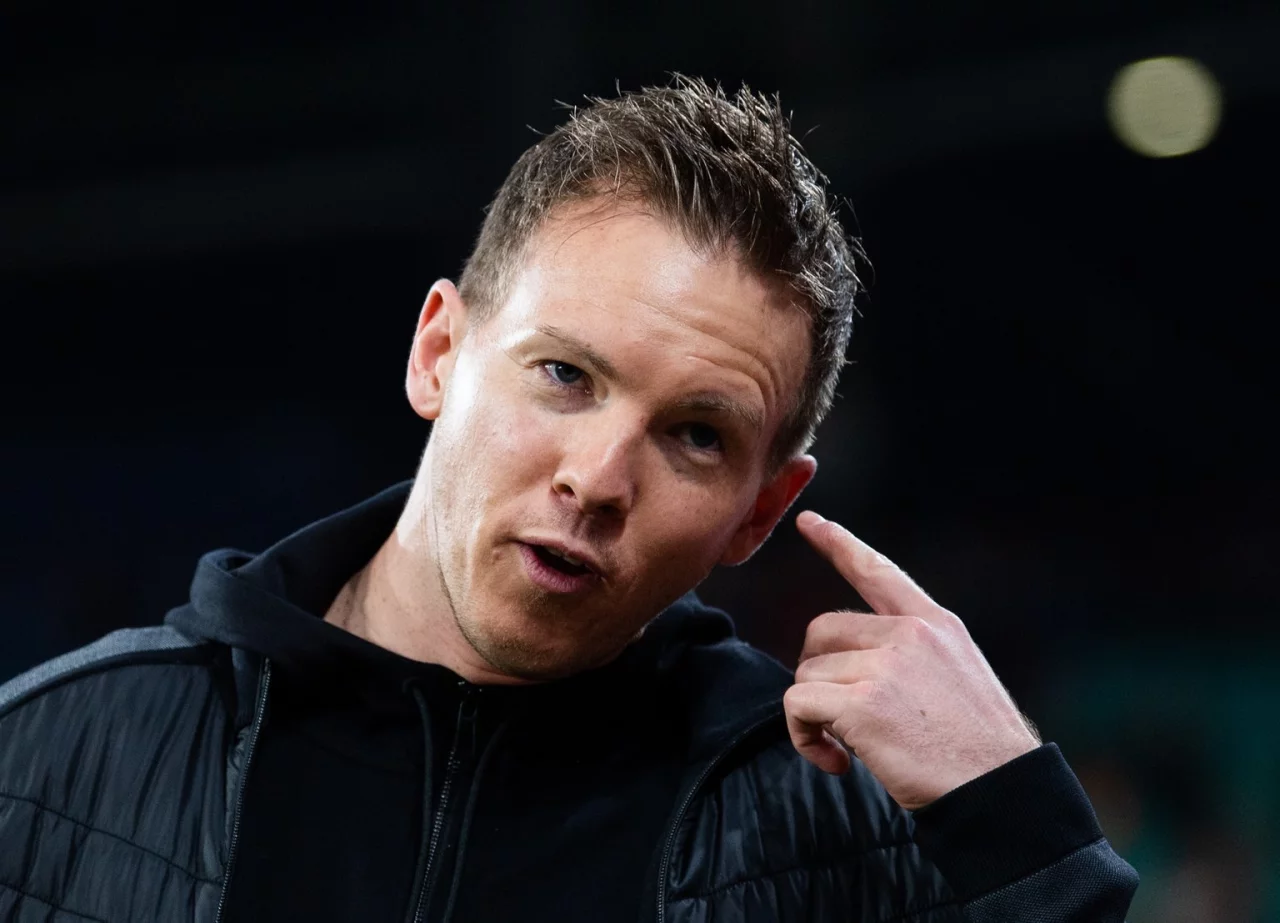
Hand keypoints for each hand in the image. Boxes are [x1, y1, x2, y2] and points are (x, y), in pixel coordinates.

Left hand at [784, 511, 1039, 810]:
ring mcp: (885, 666)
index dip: (839, 544)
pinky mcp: (862, 704)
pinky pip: (798, 705)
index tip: (809, 521)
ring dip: (815, 714)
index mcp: (935, 625)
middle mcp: (909, 635)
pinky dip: (803, 737)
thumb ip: (912, 657)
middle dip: (819, 673)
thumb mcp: (958, 678)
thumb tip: (853, 664)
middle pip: (822, 632)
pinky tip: (837, 761)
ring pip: (807, 673)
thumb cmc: (978, 752)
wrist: (1002, 794)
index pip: (878, 572)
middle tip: (844, 717)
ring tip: (849, 747)